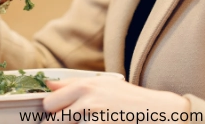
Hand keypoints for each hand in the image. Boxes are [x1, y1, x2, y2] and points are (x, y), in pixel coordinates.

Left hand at [42, 76, 189, 122]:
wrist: (156, 111)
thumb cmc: (129, 99)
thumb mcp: (103, 84)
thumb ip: (73, 85)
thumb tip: (48, 85)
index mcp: (84, 87)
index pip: (48, 103)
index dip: (51, 111)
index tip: (57, 115)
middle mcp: (86, 101)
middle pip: (52, 120)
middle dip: (58, 122)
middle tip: (77, 120)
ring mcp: (93, 118)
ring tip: (89, 121)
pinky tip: (102, 123)